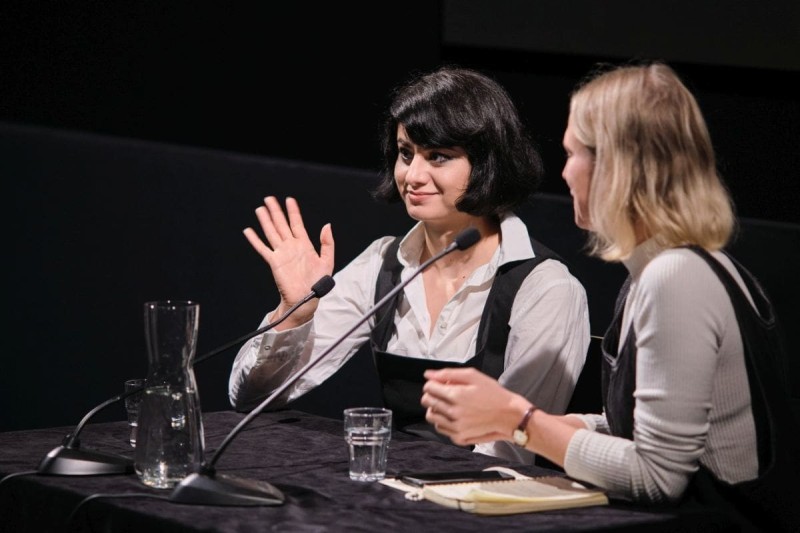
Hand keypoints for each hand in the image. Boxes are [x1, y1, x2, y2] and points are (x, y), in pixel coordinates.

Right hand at [243, 196, 334, 328]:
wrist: (306, 299)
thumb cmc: (317, 283)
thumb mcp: (327, 261)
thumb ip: (327, 243)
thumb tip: (327, 225)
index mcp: (305, 245)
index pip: (297, 224)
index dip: (293, 212)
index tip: (289, 200)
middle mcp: (291, 247)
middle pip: (281, 225)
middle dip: (276, 211)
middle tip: (269, 198)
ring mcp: (282, 253)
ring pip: (272, 233)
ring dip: (265, 221)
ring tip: (260, 209)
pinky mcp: (274, 262)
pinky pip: (263, 249)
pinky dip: (255, 240)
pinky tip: (249, 231)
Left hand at [421, 367, 527, 446]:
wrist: (509, 416)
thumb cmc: (494, 394)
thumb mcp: (473, 376)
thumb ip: (448, 374)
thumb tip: (428, 374)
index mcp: (456, 396)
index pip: (429, 388)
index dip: (433, 383)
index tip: (440, 384)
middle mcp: (453, 413)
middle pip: (427, 402)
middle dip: (432, 394)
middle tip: (444, 393)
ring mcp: (456, 427)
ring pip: (431, 417)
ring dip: (436, 409)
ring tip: (448, 405)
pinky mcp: (459, 438)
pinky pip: (441, 429)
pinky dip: (443, 421)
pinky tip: (454, 416)